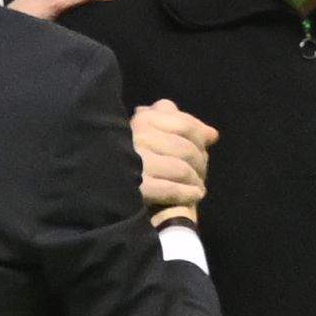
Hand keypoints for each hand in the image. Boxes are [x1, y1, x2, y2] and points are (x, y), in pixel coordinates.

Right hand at [129, 97, 215, 227]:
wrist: (102, 190)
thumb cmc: (132, 155)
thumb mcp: (149, 130)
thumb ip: (179, 123)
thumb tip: (213, 134)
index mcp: (141, 120)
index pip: (183, 124)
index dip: (199, 136)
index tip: (205, 147)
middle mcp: (136, 137)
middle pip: (185, 149)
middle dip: (199, 162)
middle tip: (200, 172)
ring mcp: (135, 163)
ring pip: (180, 169)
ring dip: (195, 180)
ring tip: (196, 186)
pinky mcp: (136, 188)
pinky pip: (171, 190)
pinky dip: (187, 194)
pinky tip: (194, 196)